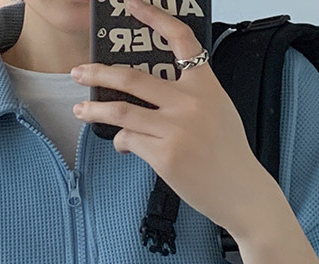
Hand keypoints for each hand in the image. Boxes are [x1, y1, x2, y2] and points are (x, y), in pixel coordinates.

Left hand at [70, 0, 274, 239]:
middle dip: (98, 73)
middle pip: (132, 78)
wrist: (241, 191)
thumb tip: (151, 99)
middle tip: (78, 72)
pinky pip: (130, 140)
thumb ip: (190, 98)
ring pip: (121, 111)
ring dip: (95, 111)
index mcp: (205, 85)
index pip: (180, 40)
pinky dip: (121, 142)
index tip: (132, 5)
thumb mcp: (218, 111)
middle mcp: (189, 102)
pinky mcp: (164, 155)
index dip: (154, 17)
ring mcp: (175, 129)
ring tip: (80, 112)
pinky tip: (123, 147)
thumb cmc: (228, 155)